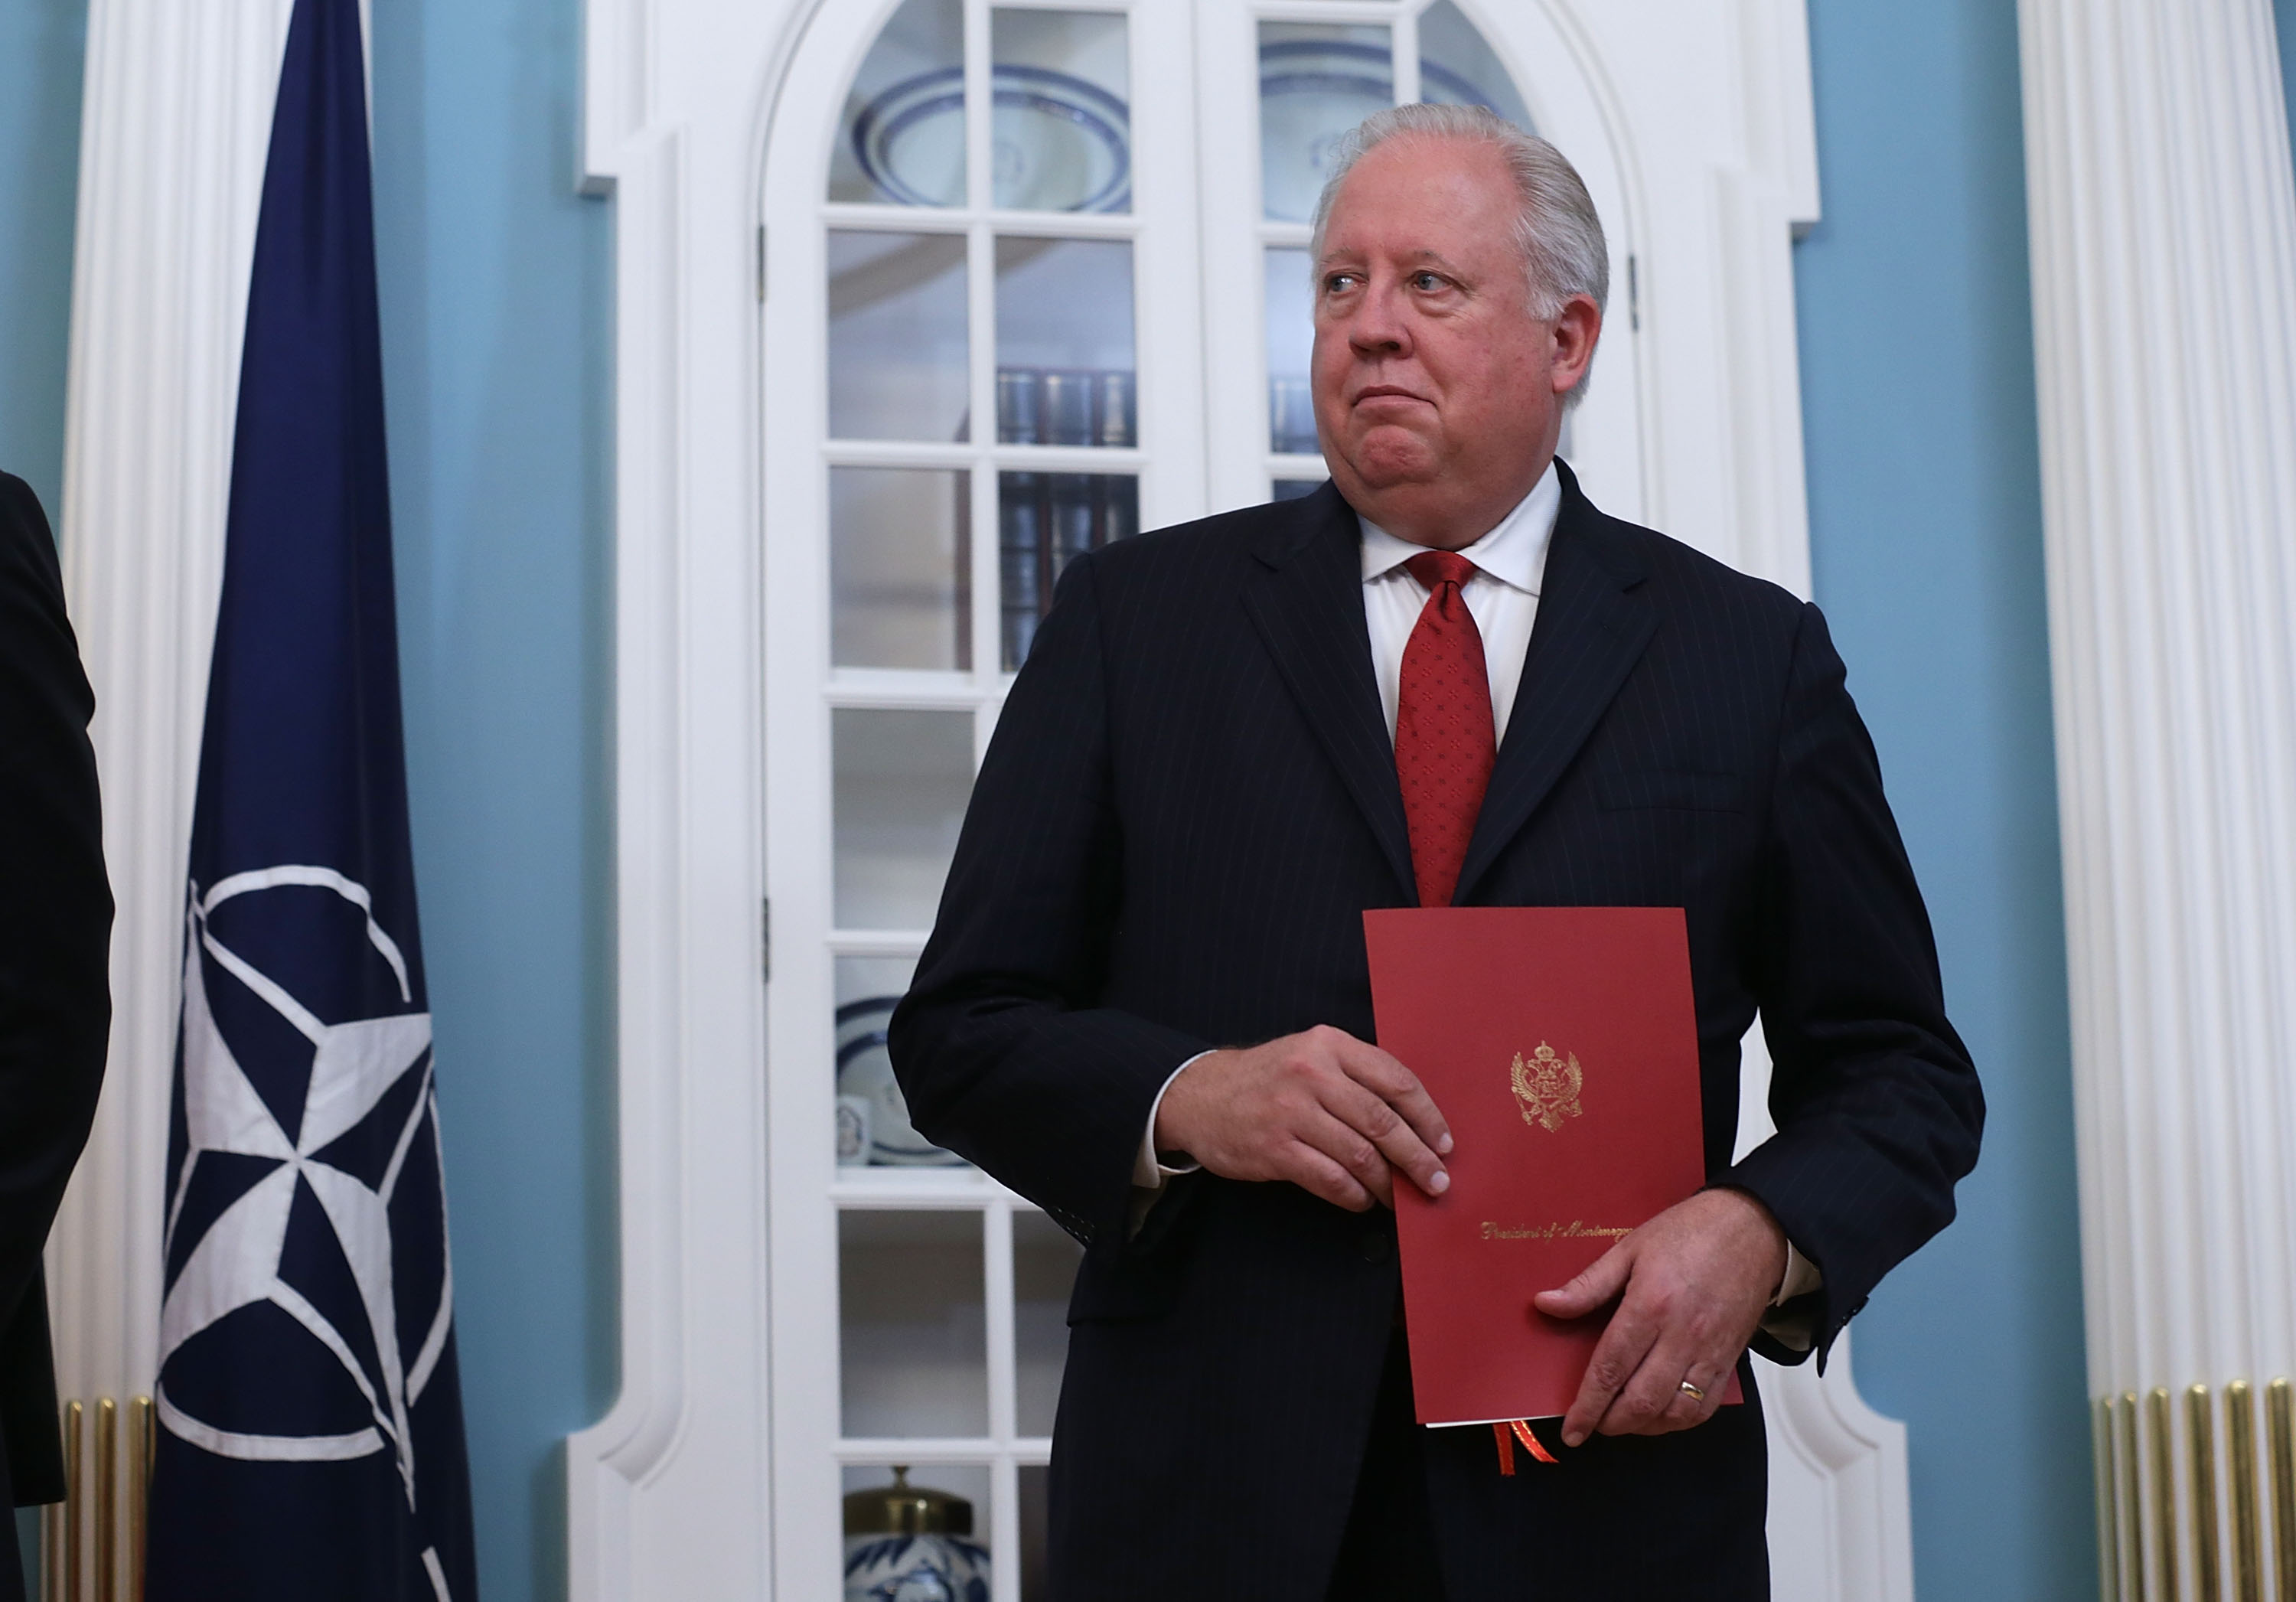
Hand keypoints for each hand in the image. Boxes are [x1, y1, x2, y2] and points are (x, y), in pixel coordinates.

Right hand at [1153, 1026, 1452, 1210]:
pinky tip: (1362, 1199)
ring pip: (1359, 1155)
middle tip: (1437, 1182)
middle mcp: (1311, 1073)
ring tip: (1399, 1196)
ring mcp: (1290, 1112)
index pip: (1396, 1080)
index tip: (1445, 1144)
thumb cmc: (1269, 1078)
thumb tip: (1416, 1122)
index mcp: (1329, 1044)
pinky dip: (1354, 1195)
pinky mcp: (1274, 1149)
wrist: (1200, 1095)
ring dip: (1388, 1183)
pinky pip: (1330, 1179)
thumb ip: (1357, 1076)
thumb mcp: (1311, 1054)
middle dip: (1418, 1158)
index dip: (1428, 1117)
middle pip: (1383, 1122)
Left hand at [1531, 1187, 1787, 1446]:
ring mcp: (1709, 1352)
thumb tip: (1547, 1305)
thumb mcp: (1629, 1248)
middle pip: (1642, 1400)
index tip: (1572, 1429)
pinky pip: (1705, 1407)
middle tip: (1591, 1425)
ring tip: (1620, 1421)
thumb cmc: (1690, 1233)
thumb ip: (1588, 1285)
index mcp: (1651, 1305)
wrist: (1753, 1230)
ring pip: (1675, 1412)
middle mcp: (1682, 1335)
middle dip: (1611, 1423)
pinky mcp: (1729, 1360)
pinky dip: (1678, 1421)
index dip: (1588, 1405)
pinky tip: (1658, 1416)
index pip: (1611, 1368)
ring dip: (1643, 1426)